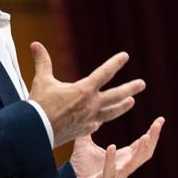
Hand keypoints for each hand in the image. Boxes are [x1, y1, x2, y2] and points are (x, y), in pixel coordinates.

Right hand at [28, 42, 146, 146]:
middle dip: (130, 88)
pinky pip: (95, 124)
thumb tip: (35, 44)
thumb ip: (42, 62)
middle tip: (142, 84)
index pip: (104, 73)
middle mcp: (91, 105)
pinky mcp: (83, 131)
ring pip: (111, 113)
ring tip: (131, 102)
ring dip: (122, 107)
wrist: (36, 132)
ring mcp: (89, 120)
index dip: (115, 63)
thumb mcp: (42, 80)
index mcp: (84, 90)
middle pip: (116, 95)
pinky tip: (101, 120)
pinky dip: (99, 121)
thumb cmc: (39, 105)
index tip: (125, 56)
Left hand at [70, 117, 164, 177]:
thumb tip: (89, 115)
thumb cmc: (81, 169)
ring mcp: (115, 175)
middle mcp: (123, 166)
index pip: (142, 144)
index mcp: (123, 157)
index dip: (152, 133)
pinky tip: (112, 146)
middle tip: (158, 125)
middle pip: (144, 153)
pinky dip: (111, 160)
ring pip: (133, 164)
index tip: (160, 120)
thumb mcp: (85, 145)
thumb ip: (88, 131)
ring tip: (145, 136)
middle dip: (153, 139)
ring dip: (140, 150)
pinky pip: (110, 172)